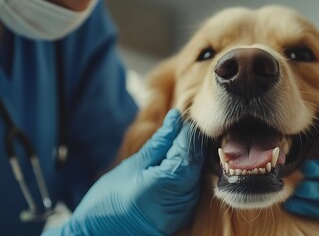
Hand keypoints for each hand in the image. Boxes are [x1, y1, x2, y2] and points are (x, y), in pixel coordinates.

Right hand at [43, 109, 202, 235]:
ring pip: (196, 170)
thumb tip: (175, 118)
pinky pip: (191, 185)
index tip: (180, 117)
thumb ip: (159, 142)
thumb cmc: (110, 200)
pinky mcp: (184, 213)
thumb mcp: (133, 165)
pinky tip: (171, 165)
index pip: (189, 145)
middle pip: (197, 158)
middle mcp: (185, 195)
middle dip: (188, 142)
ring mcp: (187, 206)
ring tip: (170, 147)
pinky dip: (185, 171)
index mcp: (171, 179)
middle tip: (176, 128)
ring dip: (187, 156)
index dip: (186, 129)